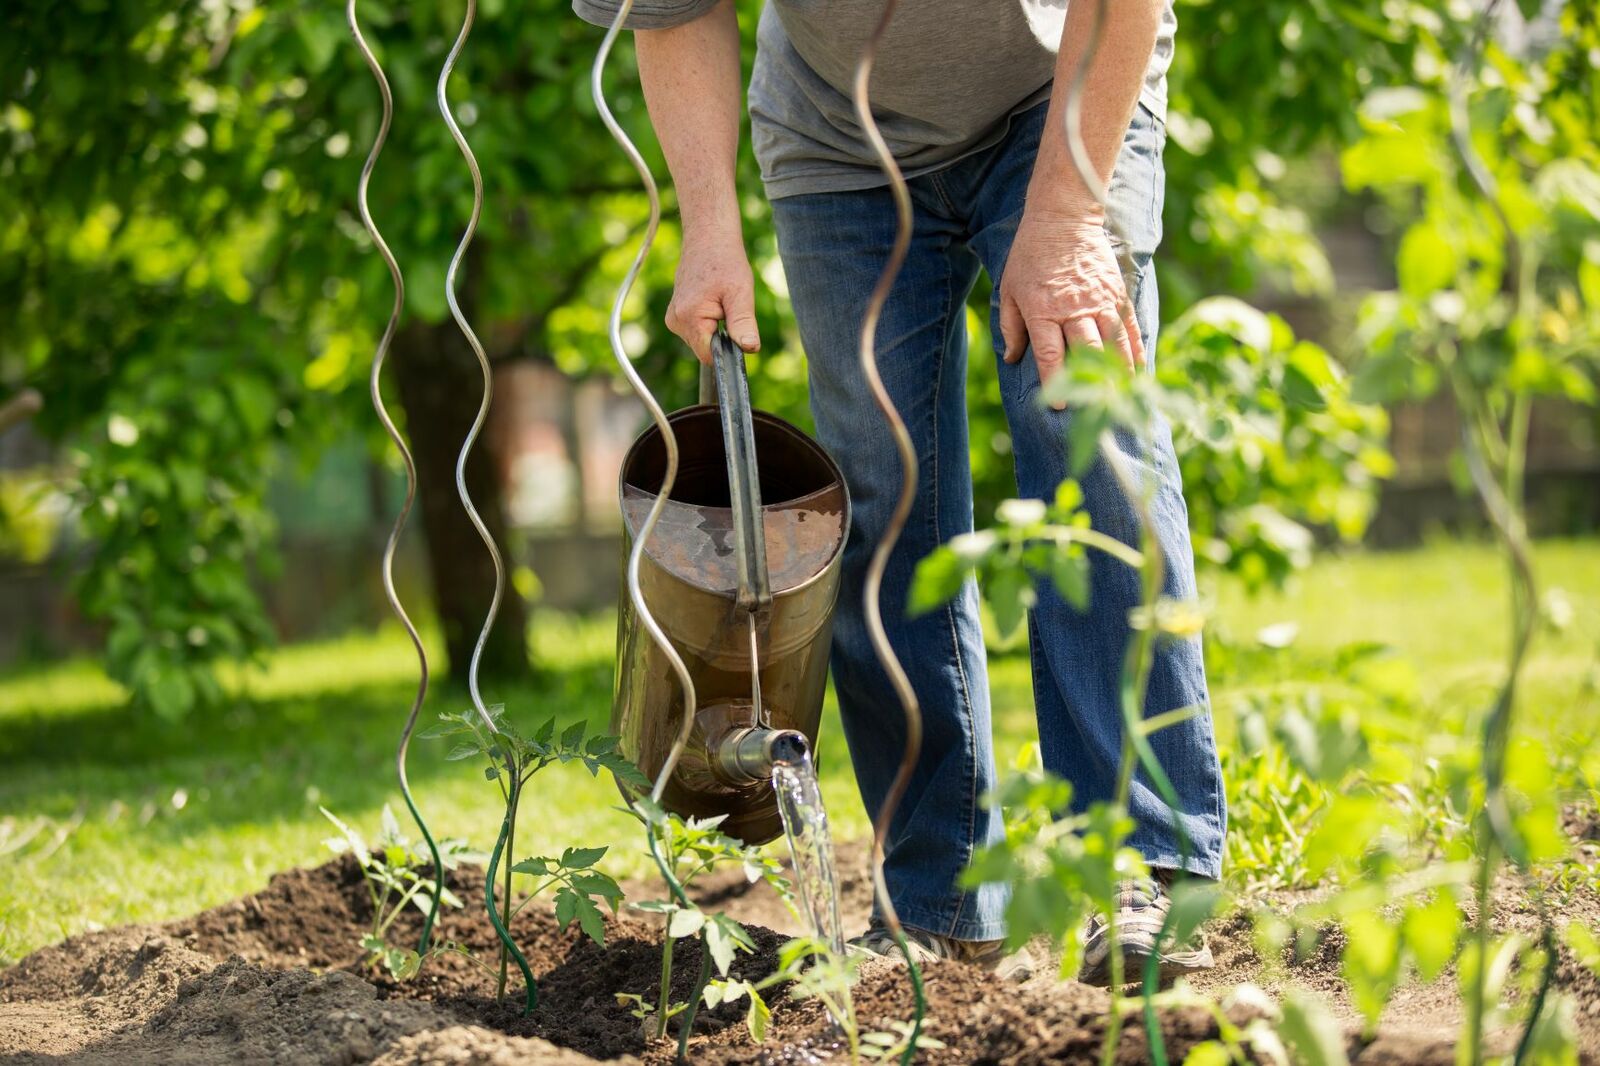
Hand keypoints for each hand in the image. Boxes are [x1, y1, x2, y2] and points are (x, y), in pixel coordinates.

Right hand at [664, 222, 759, 364]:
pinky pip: (696, 330)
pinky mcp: (675, 314)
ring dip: (715, 328)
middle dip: (721, 336)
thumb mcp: (740, 293)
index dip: (726, 350)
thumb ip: (743, 323)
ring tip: (721, 301)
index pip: (709, 357)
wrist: (709, 239)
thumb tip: (750, 348)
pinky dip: (708, 322)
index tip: (736, 332)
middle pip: (705, 349)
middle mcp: (675, 321)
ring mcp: (673, 318)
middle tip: (729, 307)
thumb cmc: (725, 261)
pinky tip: (713, 301)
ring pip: (701, 341)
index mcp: (689, 318)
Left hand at [998, 209, 1143, 409]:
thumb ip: (1011, 326)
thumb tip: (1012, 359)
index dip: (1055, 380)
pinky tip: (1138, 369)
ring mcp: (1098, 300)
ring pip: (1113, 341)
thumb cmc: (1029, 256)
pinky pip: (1129, 326)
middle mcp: (1072, 308)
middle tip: (1095, 407)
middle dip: (1090, 381)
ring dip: (1119, 371)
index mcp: (1042, 310)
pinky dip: (1135, 349)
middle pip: (1086, 350)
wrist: (1063, 218)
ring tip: (1123, 395)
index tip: (1060, 405)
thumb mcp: (1009, 289)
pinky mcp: (1116, 293)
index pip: (1050, 353)